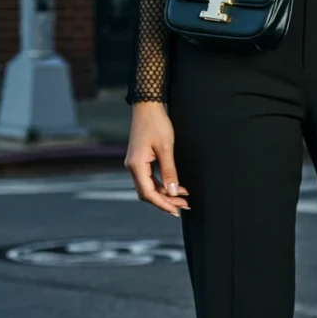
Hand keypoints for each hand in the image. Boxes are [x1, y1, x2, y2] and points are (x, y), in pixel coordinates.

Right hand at [125, 102, 190, 216]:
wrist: (147, 106)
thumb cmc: (156, 124)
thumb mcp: (166, 148)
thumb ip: (169, 171)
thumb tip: (173, 192)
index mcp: (136, 165)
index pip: (148, 193)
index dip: (162, 204)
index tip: (177, 211)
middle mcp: (132, 167)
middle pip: (147, 193)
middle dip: (165, 201)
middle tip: (184, 206)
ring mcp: (135, 164)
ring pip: (149, 187)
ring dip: (165, 194)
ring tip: (184, 198)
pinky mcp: (140, 160)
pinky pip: (150, 178)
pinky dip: (162, 185)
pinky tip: (175, 187)